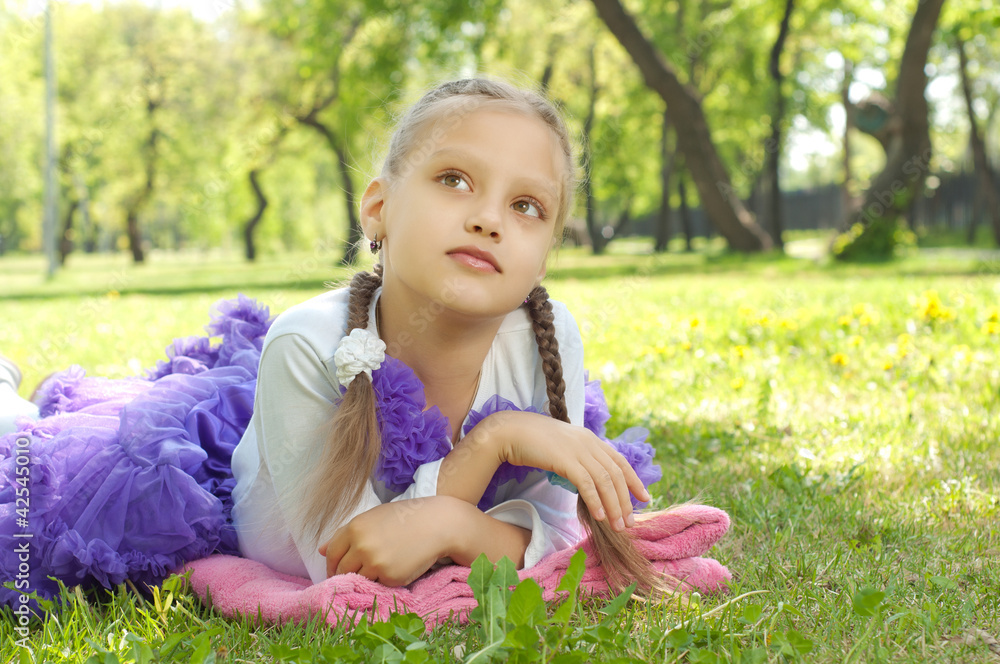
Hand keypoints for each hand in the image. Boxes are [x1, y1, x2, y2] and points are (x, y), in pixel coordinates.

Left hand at [318, 498, 451, 585]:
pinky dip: (382, 581)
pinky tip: (394, 569)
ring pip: (358, 579)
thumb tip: (319, 550)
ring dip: (364, 578)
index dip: (332, 565)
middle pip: (341, 570)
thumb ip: (345, 534)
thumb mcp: (373, 518)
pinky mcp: (390, 577)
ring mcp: (375, 562)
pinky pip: (377, 584)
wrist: (436, 524)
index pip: (331, 554)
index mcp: (354, 528)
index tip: (336, 570)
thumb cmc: (404, 518)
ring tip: (377, 569)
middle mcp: (362, 545)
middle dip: (345, 574)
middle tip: (356, 574)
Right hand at [485, 411, 648, 532]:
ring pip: (605, 481)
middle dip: (625, 500)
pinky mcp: (565, 460)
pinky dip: (595, 500)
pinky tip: (599, 516)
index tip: (644, 497)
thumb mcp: (563, 447)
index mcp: (590, 439)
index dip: (634, 480)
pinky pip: (586, 483)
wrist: (511, 431)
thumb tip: (588, 480)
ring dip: (613, 506)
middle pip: (616, 475)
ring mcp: (578, 450)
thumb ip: (579, 458)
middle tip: (630, 522)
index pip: (619, 461)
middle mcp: (589, 442)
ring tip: (617, 525)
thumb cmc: (533, 442)